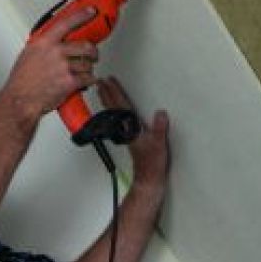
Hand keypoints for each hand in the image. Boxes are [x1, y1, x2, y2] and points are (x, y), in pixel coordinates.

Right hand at [4, 8, 98, 115]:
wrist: (20, 100)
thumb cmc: (21, 81)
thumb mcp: (28, 54)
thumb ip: (43, 46)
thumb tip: (53, 41)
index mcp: (44, 42)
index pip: (67, 23)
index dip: (82, 15)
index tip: (91, 11)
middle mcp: (55, 52)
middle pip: (86, 45)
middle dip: (93, 51)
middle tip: (92, 54)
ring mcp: (64, 66)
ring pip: (88, 64)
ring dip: (88, 69)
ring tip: (81, 73)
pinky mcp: (70, 81)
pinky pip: (89, 78)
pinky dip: (89, 81)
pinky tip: (83, 82)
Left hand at [97, 77, 169, 194]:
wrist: (148, 180)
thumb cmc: (152, 163)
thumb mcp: (159, 144)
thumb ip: (160, 128)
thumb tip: (160, 113)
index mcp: (132, 128)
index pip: (122, 106)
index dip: (115, 93)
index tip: (109, 81)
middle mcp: (126, 129)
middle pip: (114, 108)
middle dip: (107, 94)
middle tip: (100, 81)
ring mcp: (126, 134)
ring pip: (114, 114)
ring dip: (108, 101)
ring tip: (102, 91)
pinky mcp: (129, 138)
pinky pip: (118, 120)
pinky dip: (114, 111)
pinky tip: (114, 110)